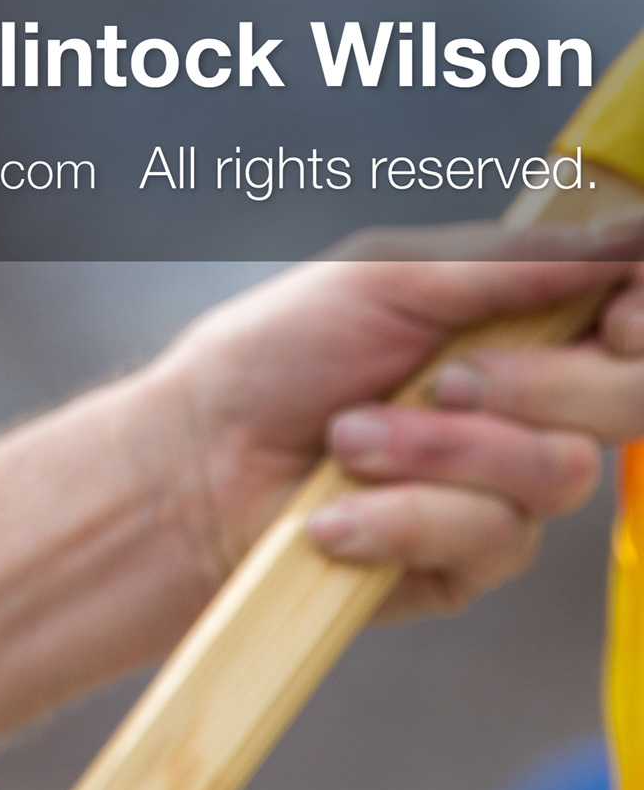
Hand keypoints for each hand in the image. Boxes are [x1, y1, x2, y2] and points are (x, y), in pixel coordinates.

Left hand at [137, 219, 643, 618]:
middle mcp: (530, 405)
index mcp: (518, 324)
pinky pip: (491, 538)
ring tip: (347, 441)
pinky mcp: (472, 561)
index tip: (620, 318)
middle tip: (442, 380)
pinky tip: (334, 515)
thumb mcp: (383, 280)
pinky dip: (400, 517)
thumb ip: (513, 263)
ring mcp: (507, 488)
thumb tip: (632, 228)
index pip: (637, 318)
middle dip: (537, 387)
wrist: (190, 469)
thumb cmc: (269, 361)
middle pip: (634, 399)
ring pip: (560, 473)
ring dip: (437, 453)